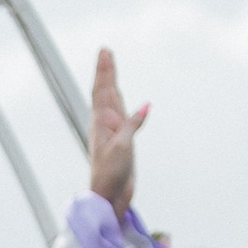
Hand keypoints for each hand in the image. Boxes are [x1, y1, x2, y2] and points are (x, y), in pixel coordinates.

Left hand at [86, 45, 148, 214]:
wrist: (109, 197)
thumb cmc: (109, 175)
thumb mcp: (122, 148)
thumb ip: (133, 125)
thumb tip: (147, 105)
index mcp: (102, 123)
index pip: (101, 90)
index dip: (104, 70)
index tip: (104, 52)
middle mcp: (105, 124)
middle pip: (105, 90)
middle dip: (105, 70)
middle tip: (104, 50)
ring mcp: (113, 131)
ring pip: (112, 100)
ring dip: (110, 82)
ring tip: (109, 66)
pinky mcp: (122, 140)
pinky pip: (124, 115)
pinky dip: (124, 103)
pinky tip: (126, 98)